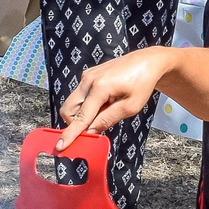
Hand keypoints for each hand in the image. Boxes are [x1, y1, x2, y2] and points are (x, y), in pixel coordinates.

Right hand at [56, 47, 177, 148]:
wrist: (147, 62)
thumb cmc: (142, 83)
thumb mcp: (130, 107)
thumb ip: (108, 120)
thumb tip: (90, 132)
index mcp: (100, 87)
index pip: (81, 117)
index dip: (70, 134)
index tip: (60, 145)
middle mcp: (88, 80)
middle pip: (68, 110)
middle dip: (75, 123)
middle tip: (94, 127)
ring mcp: (87, 76)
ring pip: (73, 103)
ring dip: (83, 113)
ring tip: (105, 110)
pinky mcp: (88, 75)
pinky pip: (80, 95)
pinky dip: (87, 104)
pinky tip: (105, 102)